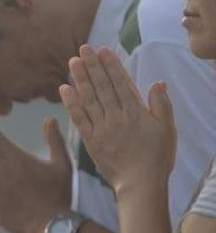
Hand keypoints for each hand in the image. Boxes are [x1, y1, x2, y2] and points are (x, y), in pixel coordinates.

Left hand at [59, 45, 175, 195]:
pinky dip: (71, 103)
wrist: (140, 184)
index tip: (103, 50)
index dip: (111, 65)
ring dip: (80, 79)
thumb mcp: (167, 129)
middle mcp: (116, 117)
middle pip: (102, 87)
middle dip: (92, 66)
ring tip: (72, 62)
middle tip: (83, 48)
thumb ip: (161, 104)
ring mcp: (102, 129)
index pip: (121, 83)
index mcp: (136, 112)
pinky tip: (64, 89)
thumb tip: (157, 82)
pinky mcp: (91, 140)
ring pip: (89, 99)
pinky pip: (79, 118)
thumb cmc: (157, 157)